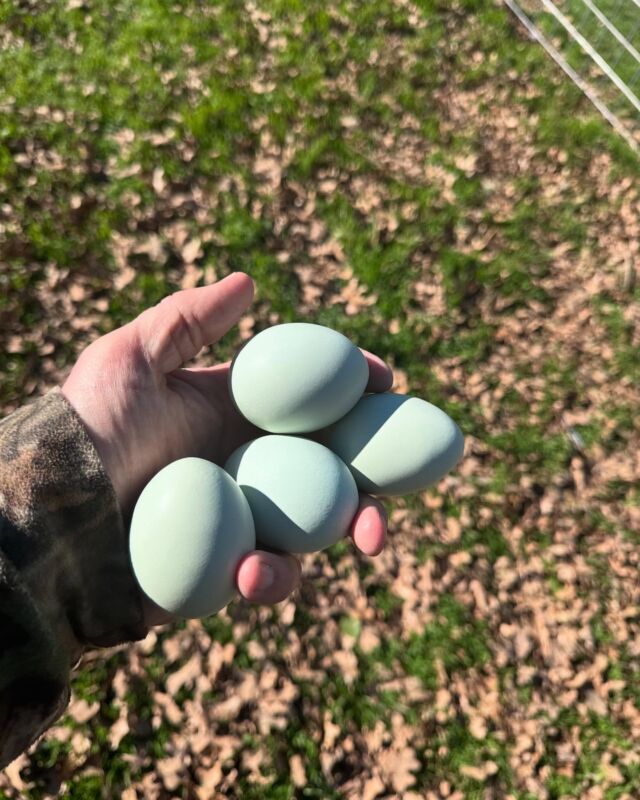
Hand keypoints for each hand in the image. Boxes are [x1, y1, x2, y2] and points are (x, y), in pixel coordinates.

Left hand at [61, 273, 391, 625]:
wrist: (47, 508)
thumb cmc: (86, 425)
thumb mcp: (130, 357)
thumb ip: (187, 319)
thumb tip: (247, 282)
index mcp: (237, 416)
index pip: (312, 400)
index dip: (354, 390)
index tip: (385, 381)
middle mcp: (249, 466)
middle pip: (334, 467)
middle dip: (379, 472)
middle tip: (399, 480)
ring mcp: (240, 520)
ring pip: (316, 527)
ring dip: (348, 529)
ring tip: (360, 535)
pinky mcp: (220, 572)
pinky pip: (265, 576)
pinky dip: (271, 576)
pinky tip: (251, 571)